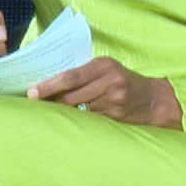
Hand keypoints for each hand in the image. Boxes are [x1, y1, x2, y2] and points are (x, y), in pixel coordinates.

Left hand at [27, 57, 181, 127]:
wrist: (153, 99)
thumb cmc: (122, 80)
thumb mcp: (105, 69)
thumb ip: (83, 73)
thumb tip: (50, 82)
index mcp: (103, 65)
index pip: (70, 76)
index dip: (49, 86)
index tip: (32, 92)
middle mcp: (109, 81)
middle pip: (71, 95)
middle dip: (52, 101)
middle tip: (36, 104)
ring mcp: (113, 100)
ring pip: (78, 109)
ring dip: (64, 112)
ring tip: (51, 111)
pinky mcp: (115, 116)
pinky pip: (89, 119)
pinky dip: (79, 119)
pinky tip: (72, 120)